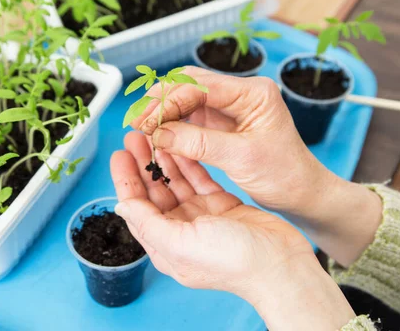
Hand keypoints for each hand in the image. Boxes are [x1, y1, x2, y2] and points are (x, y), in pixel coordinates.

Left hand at [111, 132, 355, 329]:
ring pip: (175, 182)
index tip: (119, 153)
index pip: (136, 207)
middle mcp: (179, 231)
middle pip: (154, 192)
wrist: (280, 264)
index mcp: (165, 245)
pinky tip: (179, 145)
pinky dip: (188, 163)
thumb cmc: (232, 261)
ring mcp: (201, 217)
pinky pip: (198, 179)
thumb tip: (121, 205)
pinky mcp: (221, 205)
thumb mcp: (181, 244)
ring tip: (153, 134)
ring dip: (164, 159)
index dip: (125, 179)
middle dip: (142, 164)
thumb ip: (148, 223)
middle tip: (135, 135)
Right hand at [128, 66, 381, 266]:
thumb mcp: (241, 158)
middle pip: (189, 84)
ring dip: (163, 111)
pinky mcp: (222, 122)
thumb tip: (159, 134)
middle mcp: (241, 93)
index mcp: (253, 93)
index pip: (200, 86)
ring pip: (186, 97)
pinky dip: (172, 123)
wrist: (302, 193)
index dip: (169, 101)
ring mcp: (230, 106)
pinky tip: (158, 134)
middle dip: (161, 101)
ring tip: (142, 127)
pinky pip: (190, 115)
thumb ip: (198, 143)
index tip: (147, 122)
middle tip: (137, 121)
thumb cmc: (285, 175)